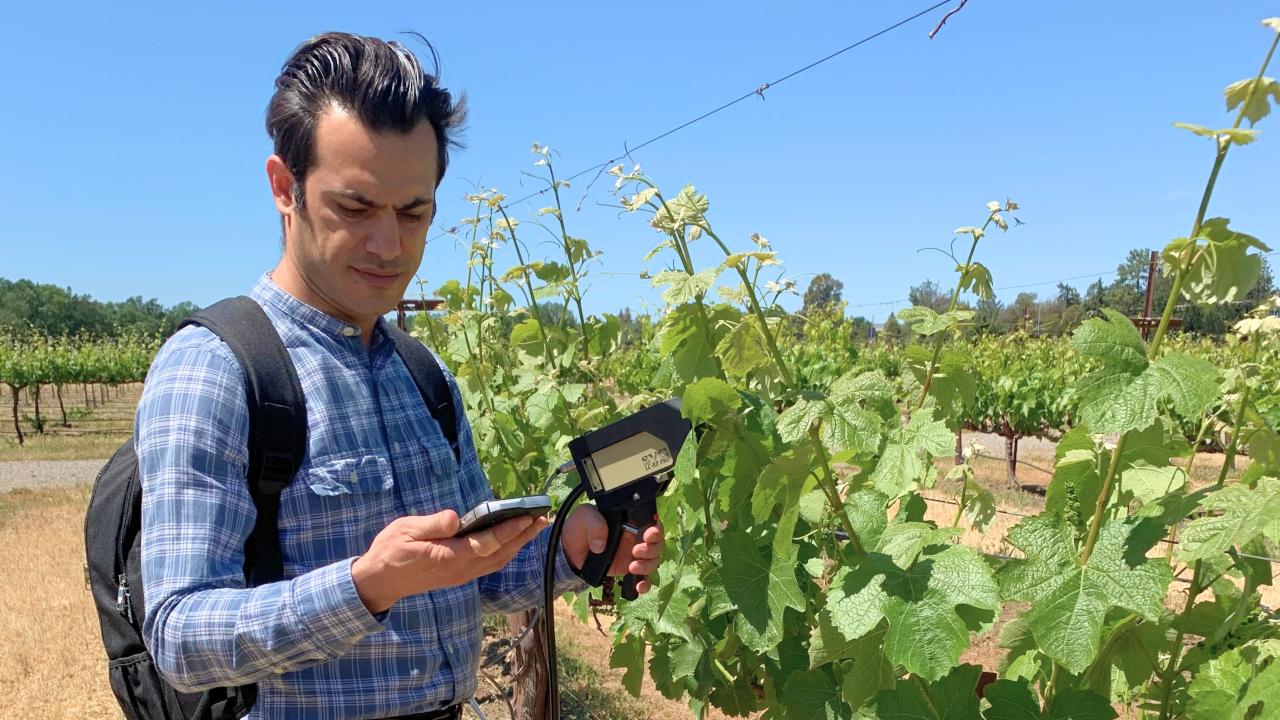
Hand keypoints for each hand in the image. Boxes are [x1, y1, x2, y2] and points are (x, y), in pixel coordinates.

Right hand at [351, 509, 547, 613]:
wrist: (380, 581)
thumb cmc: (391, 551)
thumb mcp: (406, 530)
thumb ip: (433, 524)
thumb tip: (456, 518)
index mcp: (449, 557)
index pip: (487, 543)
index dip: (509, 530)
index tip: (527, 517)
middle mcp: (460, 570)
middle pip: (500, 553)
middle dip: (522, 537)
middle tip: (542, 519)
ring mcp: (461, 575)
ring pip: (497, 561)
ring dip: (517, 545)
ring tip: (533, 527)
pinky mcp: (459, 576)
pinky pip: (489, 564)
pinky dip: (504, 551)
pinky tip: (510, 540)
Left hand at [560, 504, 664, 594]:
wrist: (570, 552)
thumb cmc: (579, 528)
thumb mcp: (584, 517)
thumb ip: (594, 523)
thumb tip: (601, 544)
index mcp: (630, 521)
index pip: (652, 523)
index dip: (656, 529)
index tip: (648, 535)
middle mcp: (636, 537)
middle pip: (657, 544)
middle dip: (652, 549)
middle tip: (636, 551)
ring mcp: (634, 555)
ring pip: (653, 561)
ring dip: (648, 565)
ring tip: (632, 567)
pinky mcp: (629, 569)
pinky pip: (644, 578)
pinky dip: (645, 583)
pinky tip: (639, 586)